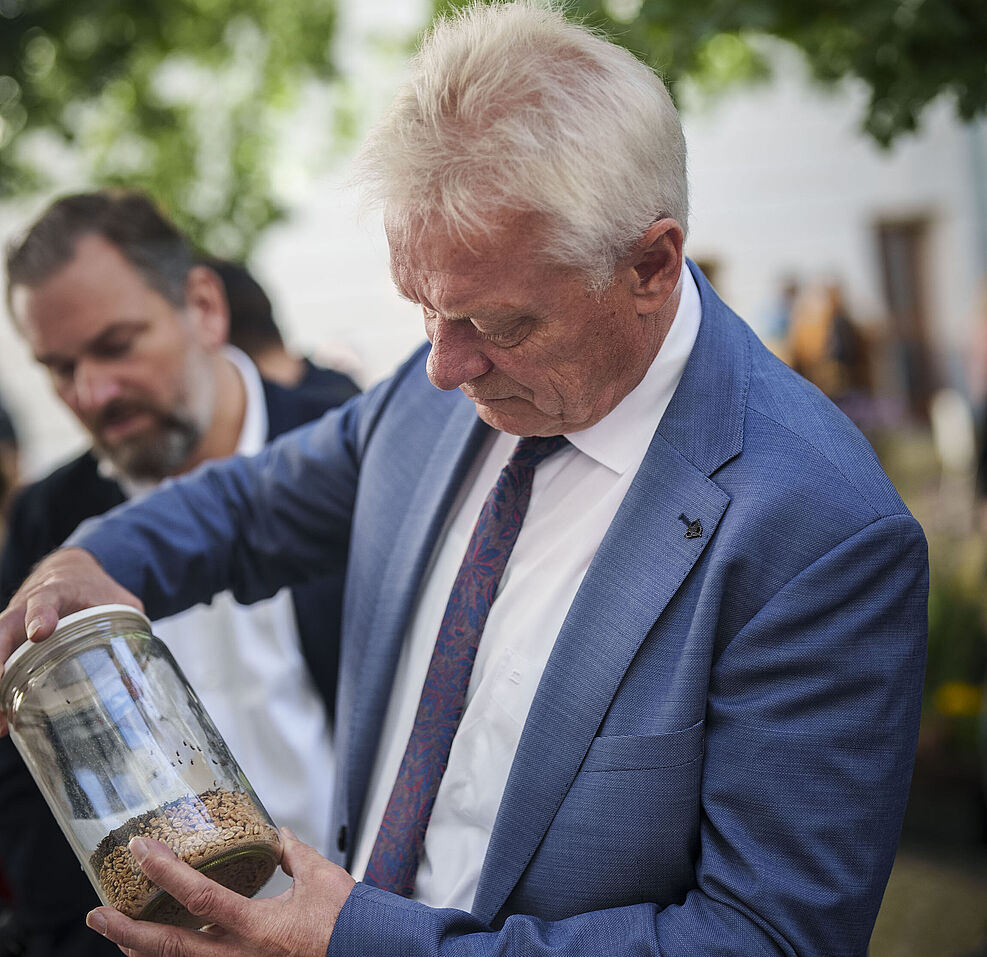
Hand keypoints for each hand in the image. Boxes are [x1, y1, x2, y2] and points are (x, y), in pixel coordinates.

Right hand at [0, 547, 142, 731]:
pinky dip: (0, 692)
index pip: (45, 598)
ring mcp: (13, 626)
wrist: (68, 570)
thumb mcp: (120, 602)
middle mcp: (26, 606)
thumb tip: (134, 687)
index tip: (40, 633)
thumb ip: (130, 633)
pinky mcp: (8, 643)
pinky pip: (1, 665)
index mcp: (57, 590)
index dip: (41, 614)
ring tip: (1, 722)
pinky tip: (3, 721)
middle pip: (4, 627)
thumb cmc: (93, 588)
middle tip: (1, 684)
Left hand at [86, 828, 354, 955]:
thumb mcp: (320, 877)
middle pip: (170, 949)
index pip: (199, 898)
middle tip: (97, 914)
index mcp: (258, 927)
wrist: (369, 953)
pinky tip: (158, 949)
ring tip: (117, 931)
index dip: (166, 872)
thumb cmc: (349, 920)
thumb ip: (293, 854)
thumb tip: (276, 836)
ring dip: (141, 950)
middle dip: (127, 931)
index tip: (141, 849)